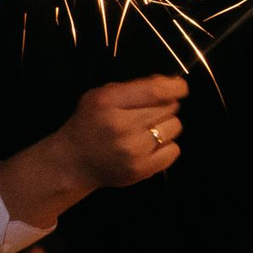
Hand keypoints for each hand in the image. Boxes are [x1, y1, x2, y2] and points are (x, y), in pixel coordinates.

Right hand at [47, 75, 189, 191]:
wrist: (72, 162)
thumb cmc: (90, 124)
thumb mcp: (101, 96)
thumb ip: (133, 88)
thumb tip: (169, 83)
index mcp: (109, 102)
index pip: (156, 91)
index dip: (175, 87)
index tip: (180, 87)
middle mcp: (122, 125)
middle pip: (169, 108)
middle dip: (164, 106)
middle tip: (149, 113)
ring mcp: (133, 150)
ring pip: (174, 127)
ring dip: (165, 126)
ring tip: (147, 130)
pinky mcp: (142, 169)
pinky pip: (174, 150)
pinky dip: (166, 146)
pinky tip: (149, 146)